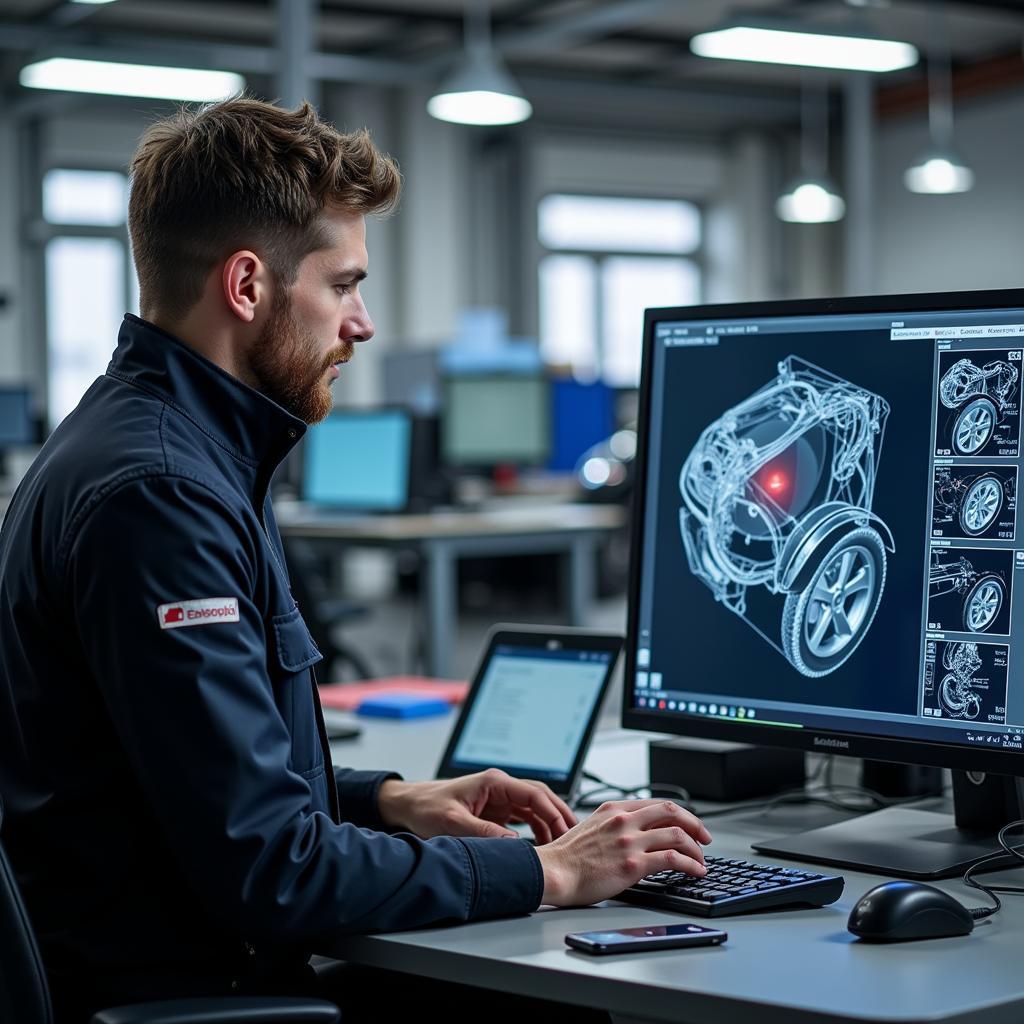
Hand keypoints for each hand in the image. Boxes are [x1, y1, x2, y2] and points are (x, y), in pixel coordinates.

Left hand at [377, 768, 576, 841]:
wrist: (407, 805)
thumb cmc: (426, 808)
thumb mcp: (452, 823)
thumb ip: (483, 833)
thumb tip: (514, 846)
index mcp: (493, 782)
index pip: (533, 793)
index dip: (552, 811)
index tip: (564, 829)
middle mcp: (500, 787)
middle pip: (540, 797)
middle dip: (559, 814)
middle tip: (574, 836)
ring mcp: (499, 798)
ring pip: (535, 807)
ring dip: (550, 823)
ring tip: (563, 843)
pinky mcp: (495, 810)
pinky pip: (524, 816)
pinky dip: (538, 828)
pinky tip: (545, 843)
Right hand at [534, 799, 710, 906]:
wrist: (554, 872)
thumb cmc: (567, 857)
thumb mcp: (592, 827)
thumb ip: (615, 825)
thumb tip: (636, 834)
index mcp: (614, 808)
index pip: (657, 803)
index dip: (680, 814)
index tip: (689, 826)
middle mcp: (624, 820)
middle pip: (672, 812)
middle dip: (695, 825)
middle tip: (705, 839)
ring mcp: (629, 840)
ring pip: (678, 835)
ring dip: (696, 850)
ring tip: (701, 862)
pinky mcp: (633, 864)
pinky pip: (673, 859)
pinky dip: (691, 864)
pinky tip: (696, 871)